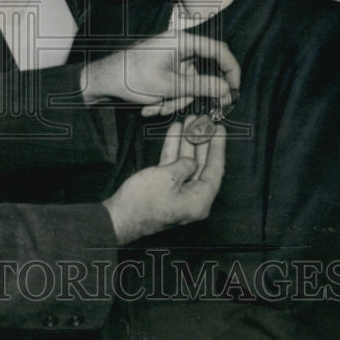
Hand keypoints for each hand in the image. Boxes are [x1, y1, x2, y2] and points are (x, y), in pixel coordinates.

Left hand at [80, 31, 239, 116]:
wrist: (103, 81)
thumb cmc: (132, 78)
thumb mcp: (170, 86)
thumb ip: (201, 87)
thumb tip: (227, 89)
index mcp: (182, 41)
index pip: (218, 50)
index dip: (231, 70)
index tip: (235, 90)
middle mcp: (178, 46)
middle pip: (204, 71)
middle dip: (193, 94)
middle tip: (194, 109)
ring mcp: (171, 58)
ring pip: (190, 84)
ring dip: (176, 100)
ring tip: (156, 106)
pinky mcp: (164, 69)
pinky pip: (177, 86)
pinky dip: (168, 98)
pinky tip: (150, 105)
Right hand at [102, 119, 225, 243]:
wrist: (119, 217)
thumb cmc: (144, 201)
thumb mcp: (169, 177)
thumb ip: (186, 165)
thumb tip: (192, 161)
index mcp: (200, 200)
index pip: (215, 169)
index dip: (217, 147)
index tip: (220, 130)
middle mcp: (192, 197)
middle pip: (202, 164)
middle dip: (202, 140)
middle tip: (204, 122)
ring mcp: (178, 192)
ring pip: (186, 162)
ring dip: (187, 141)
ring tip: (189, 122)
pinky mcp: (163, 188)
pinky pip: (173, 165)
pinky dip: (173, 149)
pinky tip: (174, 132)